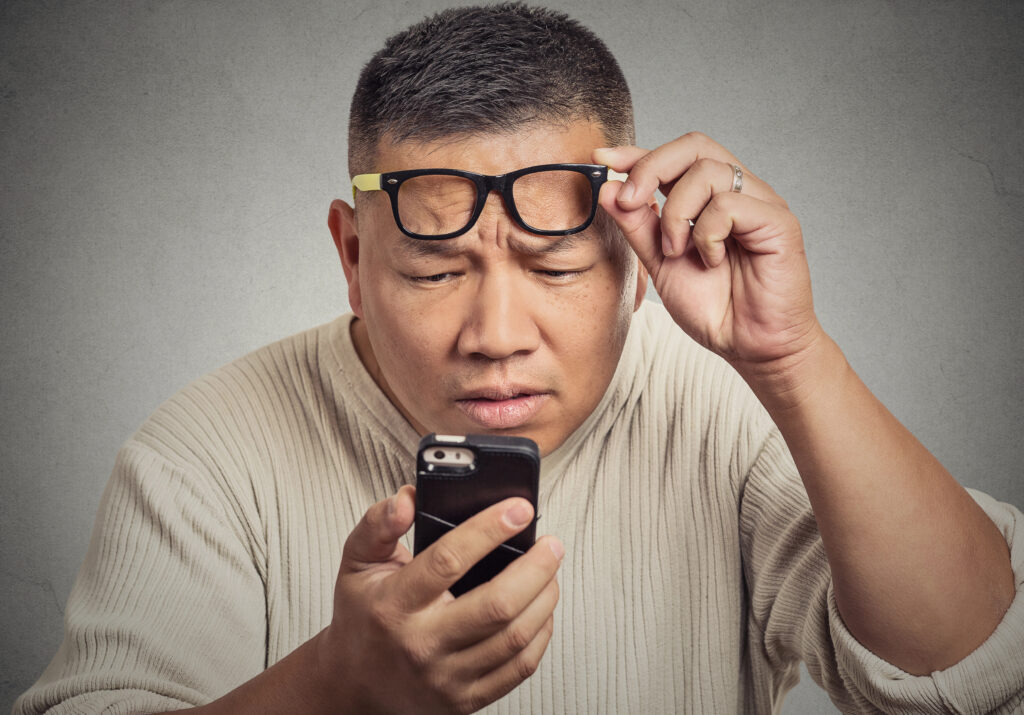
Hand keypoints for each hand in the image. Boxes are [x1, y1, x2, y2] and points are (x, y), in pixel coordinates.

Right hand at [315, 485, 562, 713]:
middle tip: (551, 544)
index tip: (519, 508)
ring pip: (515, 637)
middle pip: (496, 605)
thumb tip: (408, 499)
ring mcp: (446, 677)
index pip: (448, 560)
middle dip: (536, 568)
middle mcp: (421, 644)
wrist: (354, 685)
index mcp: (394, 604)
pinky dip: (541, 633)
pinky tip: (542, 609)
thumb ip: (379, 523)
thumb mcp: (357, 563)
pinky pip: (519, 668)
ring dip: (545, 598)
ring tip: (550, 571)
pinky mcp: (466, 700)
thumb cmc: (363, 616)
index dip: (489, 529)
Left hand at [595, 133, 824, 378]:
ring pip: (708, 172)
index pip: (675, 157)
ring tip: (676, 251)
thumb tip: (608, 188)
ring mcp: (761, 203)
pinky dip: (707, 233)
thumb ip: (638, 227)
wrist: (750, 348)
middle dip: (651, 168)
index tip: (602, 157)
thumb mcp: (661, 263)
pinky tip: (711, 261)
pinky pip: (730, 204)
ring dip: (677, 213)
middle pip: (694, 146)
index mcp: (711, 198)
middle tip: (628, 201)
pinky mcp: (779, 222)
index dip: (638, 153)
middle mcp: (739, 192)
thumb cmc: (714, 307)